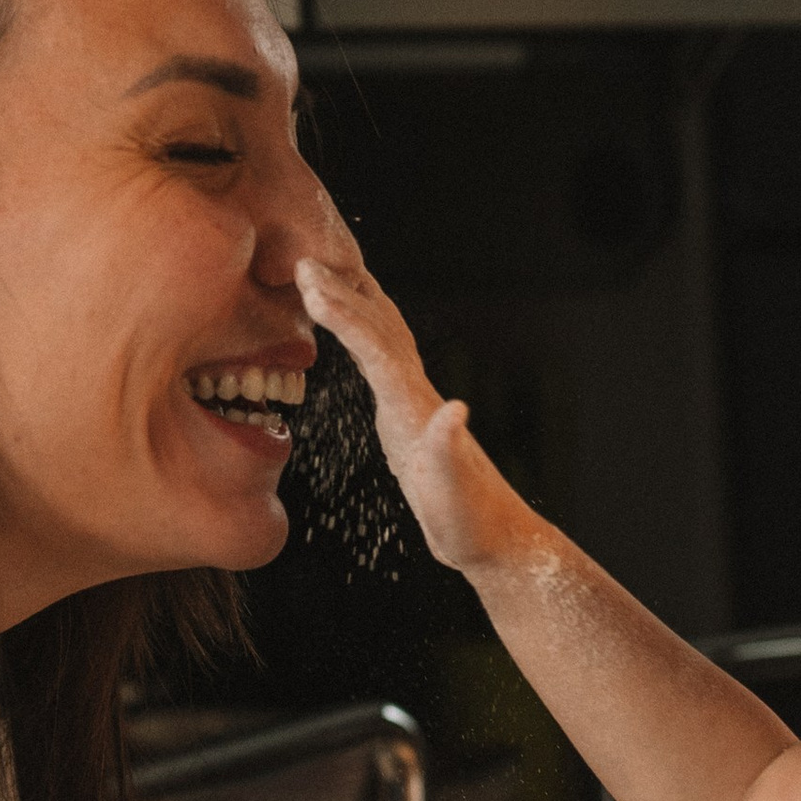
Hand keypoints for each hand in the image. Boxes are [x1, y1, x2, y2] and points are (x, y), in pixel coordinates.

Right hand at [296, 250, 533, 573]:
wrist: (496, 539)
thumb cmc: (472, 524)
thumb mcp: (454, 496)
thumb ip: (450, 452)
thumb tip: (456, 409)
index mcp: (416, 410)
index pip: (376, 350)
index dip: (344, 317)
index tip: (311, 288)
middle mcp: (416, 396)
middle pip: (379, 329)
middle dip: (343, 293)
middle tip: (304, 261)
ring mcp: (413, 403)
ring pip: (383, 336)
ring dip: (355, 301)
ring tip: (322, 272)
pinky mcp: (406, 416)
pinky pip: (378, 360)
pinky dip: (359, 333)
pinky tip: (346, 329)